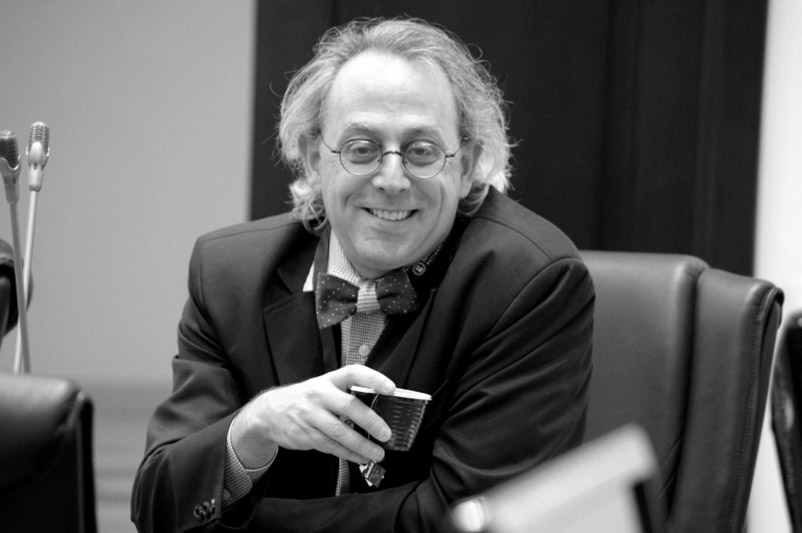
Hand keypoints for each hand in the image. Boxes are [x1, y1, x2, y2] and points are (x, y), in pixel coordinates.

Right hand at [230, 366, 395, 467]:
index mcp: (329, 380)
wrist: (269, 412)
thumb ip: (347, 394)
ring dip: (362, 445)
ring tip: (378, 453)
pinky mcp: (306, 435)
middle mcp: (320, 395)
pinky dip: (348, 454)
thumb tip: (380, 409)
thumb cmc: (306, 399)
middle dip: (371, 421)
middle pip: (349, 406)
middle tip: (386, 434)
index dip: (373, 379)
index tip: (391, 388)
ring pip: (340, 432)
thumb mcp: (324, 388)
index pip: (354, 373)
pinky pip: (331, 446)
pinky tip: (361, 458)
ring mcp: (311, 416)